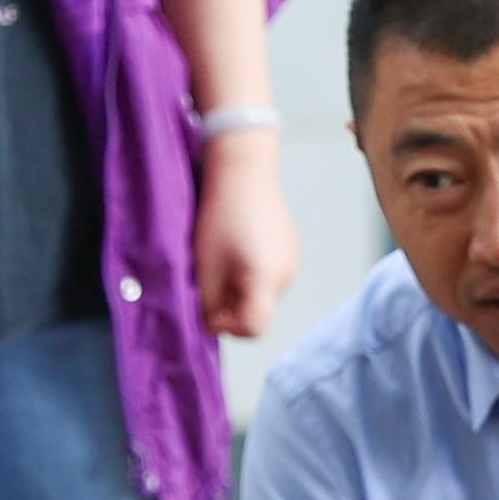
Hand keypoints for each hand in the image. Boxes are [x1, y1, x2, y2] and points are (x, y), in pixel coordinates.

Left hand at [193, 132, 299, 339]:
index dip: (227, 327)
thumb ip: (208, 303)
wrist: (243, 170)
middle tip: (210, 277)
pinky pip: (271, 276)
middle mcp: (287, 275)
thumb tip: (211, 325)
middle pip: (258, 312)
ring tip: (224, 258)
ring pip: (263, 295)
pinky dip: (253, 274)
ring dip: (242, 289)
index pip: (253, 329)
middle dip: (232, 305)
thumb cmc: (221, 213)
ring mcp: (293, 262)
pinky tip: (239, 247)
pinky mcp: (292, 250)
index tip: (209, 309)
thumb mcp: (204, 264)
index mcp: (266, 279)